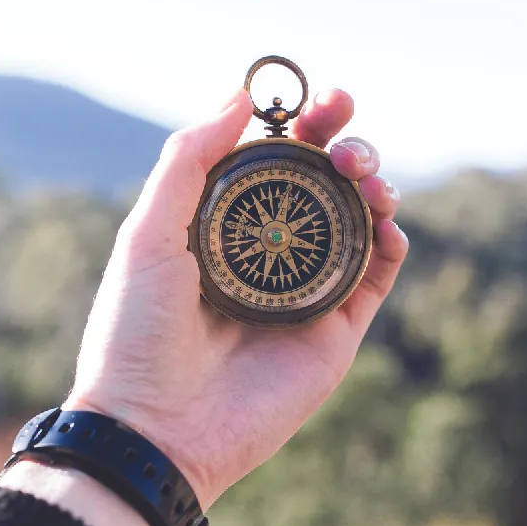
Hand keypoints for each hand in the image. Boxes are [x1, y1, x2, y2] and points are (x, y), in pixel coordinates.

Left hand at [65, 88, 407, 510]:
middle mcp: (263, 259)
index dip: (298, 128)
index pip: (271, 166)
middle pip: (320, 188)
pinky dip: (389, 241)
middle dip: (341, 146)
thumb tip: (240, 97)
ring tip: (362, 172)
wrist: (154, 428)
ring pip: (355, 224)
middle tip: (344, 130)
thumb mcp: (148, 234)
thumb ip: (188, 161)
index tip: (315, 103)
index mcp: (219, 232)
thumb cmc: (137, 332)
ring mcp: (300, 295)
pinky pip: (374, 277)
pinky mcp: (331, 333)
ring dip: (370, 185)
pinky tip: (383, 218)